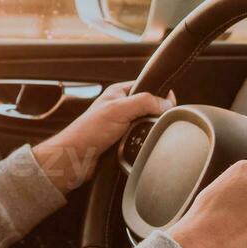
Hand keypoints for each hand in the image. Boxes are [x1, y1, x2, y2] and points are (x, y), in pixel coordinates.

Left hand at [32, 81, 173, 193]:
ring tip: (144, 137)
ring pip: (148, 127)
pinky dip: (143, 144)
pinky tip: (141, 147)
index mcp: (119, 92)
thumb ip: (143, 102)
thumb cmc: (87, 132)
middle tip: (155, 123)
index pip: (148, 87)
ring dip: (148, 133)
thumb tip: (166, 103)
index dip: (161, 95)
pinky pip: (142, 141)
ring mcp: (123, 125)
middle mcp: (122, 107)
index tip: (171, 104)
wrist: (75, 159)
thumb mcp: (118, 110)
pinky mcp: (124, 142)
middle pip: (151, 109)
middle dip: (155, 117)